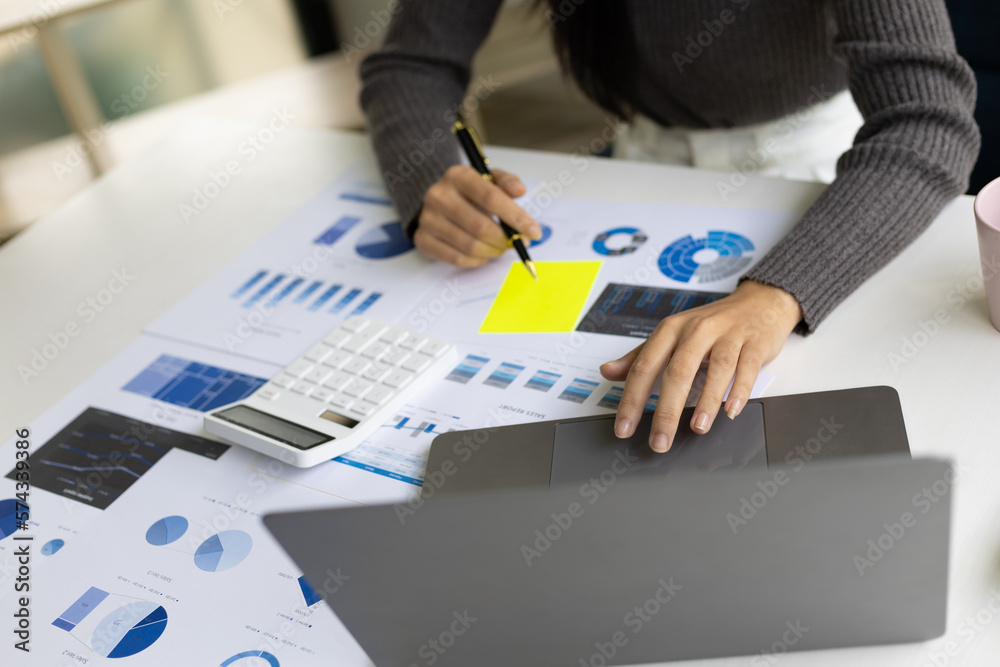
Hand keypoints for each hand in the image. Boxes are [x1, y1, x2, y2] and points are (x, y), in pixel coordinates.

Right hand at [414, 165, 541, 266]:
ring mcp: (428, 219)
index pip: (491, 198)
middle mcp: (439, 195)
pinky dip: (476, 261)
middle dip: (505, 240)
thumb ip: (506, 182)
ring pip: (470, 246)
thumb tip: (519, 190)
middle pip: (481, 227)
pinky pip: (457, 258)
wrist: (437, 200)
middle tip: (517, 243)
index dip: (515, 217)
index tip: (533, 231)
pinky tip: (483, 254)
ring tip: (501, 247)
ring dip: (493, 252)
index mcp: (458, 176)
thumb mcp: (488, 179)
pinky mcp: (423, 239)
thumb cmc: (469, 192)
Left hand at [599, 280, 802, 451]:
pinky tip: (731, 411)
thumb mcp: (670, 335)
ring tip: (696, 428)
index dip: (632, 399)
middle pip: (677, 371)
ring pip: (716, 369)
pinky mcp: (754, 343)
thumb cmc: (710, 324)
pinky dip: (739, 391)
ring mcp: (727, 335)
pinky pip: (746, 368)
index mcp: (670, 330)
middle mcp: (696, 330)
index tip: (624, 427)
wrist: (757, 303)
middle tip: (659, 440)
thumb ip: (639, 356)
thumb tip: (607, 371)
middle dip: (666, 411)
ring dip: (706, 401)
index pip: (645, 366)